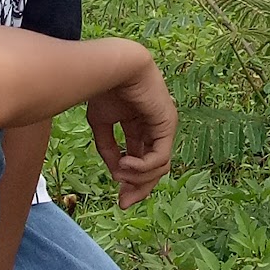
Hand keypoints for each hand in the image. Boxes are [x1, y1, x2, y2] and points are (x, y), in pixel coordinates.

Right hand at [86, 53, 176, 207]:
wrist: (114, 66)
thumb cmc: (106, 88)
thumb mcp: (101, 124)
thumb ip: (108, 148)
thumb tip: (117, 173)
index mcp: (140, 127)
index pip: (141, 161)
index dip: (131, 181)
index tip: (119, 199)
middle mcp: (155, 129)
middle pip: (154, 169)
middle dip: (139, 188)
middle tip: (123, 202)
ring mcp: (164, 127)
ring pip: (159, 167)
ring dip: (139, 178)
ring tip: (120, 173)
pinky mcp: (168, 125)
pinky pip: (160, 157)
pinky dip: (143, 167)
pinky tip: (126, 164)